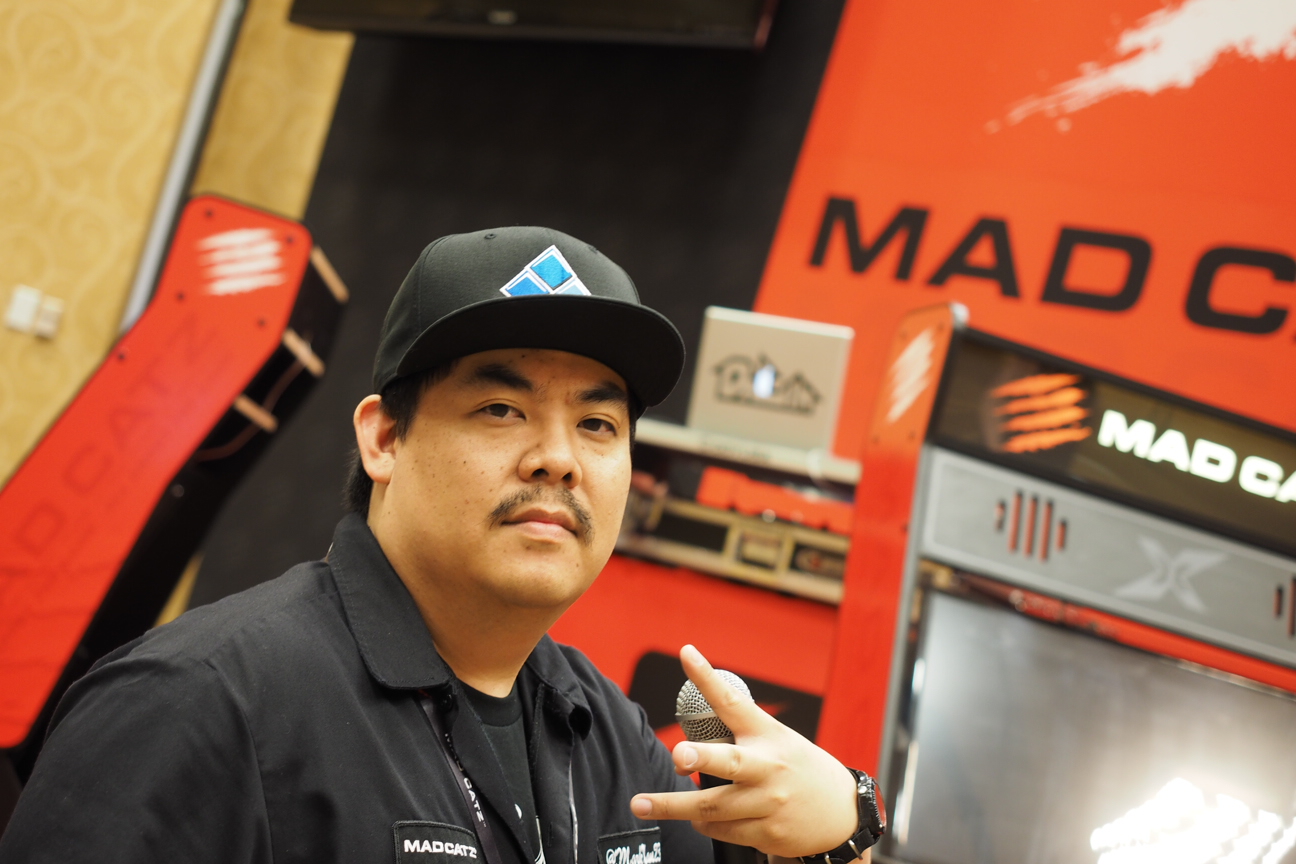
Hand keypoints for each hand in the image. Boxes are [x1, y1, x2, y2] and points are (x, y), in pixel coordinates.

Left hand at [629, 645, 863, 859]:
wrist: (843, 813)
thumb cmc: (795, 767)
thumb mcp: (774, 741)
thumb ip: (730, 742)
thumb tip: (680, 758)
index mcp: (767, 734)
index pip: (734, 701)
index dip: (707, 677)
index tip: (686, 653)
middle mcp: (768, 767)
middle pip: (730, 763)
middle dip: (702, 758)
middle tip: (678, 755)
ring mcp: (770, 803)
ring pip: (713, 808)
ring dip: (674, 806)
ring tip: (641, 804)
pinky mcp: (769, 834)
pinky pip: (723, 831)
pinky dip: (704, 825)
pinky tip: (697, 819)